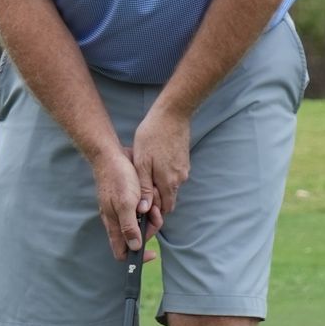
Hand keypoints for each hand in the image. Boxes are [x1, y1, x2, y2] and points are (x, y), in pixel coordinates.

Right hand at [90, 143, 152, 258]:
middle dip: (150, 227)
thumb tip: (135, 247)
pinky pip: (145, 209)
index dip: (137, 256)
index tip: (152, 252)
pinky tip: (151, 193)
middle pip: (139, 236)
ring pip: (144, 222)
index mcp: (115, 225)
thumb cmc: (117, 178)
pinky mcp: (132, 200)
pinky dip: (151, 203)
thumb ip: (129, 226)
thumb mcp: (125, 203)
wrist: (113, 155)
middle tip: (153, 213)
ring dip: (153, 213)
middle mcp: (119, 220)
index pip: (123, 252)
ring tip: (152, 199)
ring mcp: (125, 210)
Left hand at [130, 99, 190, 220]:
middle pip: (168, 198)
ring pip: (171, 186)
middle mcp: (180, 179)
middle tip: (140, 190)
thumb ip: (144, 188)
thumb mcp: (142, 163)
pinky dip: (164, 175)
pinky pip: (174, 175)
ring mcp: (184, 169)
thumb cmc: (152, 136)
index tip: (141, 206)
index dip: (153, 211)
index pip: (165, 208)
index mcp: (169, 182)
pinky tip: (153, 164)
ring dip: (159, 186)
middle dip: (156, 200)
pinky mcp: (184, 160)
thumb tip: (144, 209)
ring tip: (144, 174)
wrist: (173, 114)